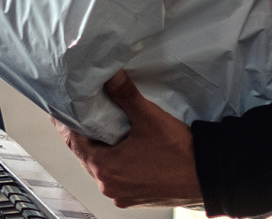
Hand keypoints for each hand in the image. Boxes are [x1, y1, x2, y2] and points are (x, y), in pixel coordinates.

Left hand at [54, 71, 201, 208]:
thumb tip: (110, 75)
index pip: (74, 141)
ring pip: (102, 167)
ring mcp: (122, 194)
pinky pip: (117, 177)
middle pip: (86, 155)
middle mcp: (109, 186)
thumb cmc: (179, 153)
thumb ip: (125, 94)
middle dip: (85, 134)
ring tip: (107, 128)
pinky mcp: (134, 197)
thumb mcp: (149, 118)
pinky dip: (116, 162)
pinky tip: (126, 148)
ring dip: (102, 149)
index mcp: (105, 168)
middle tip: (85, 113)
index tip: (63, 109)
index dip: (67, 122)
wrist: (208, 177)